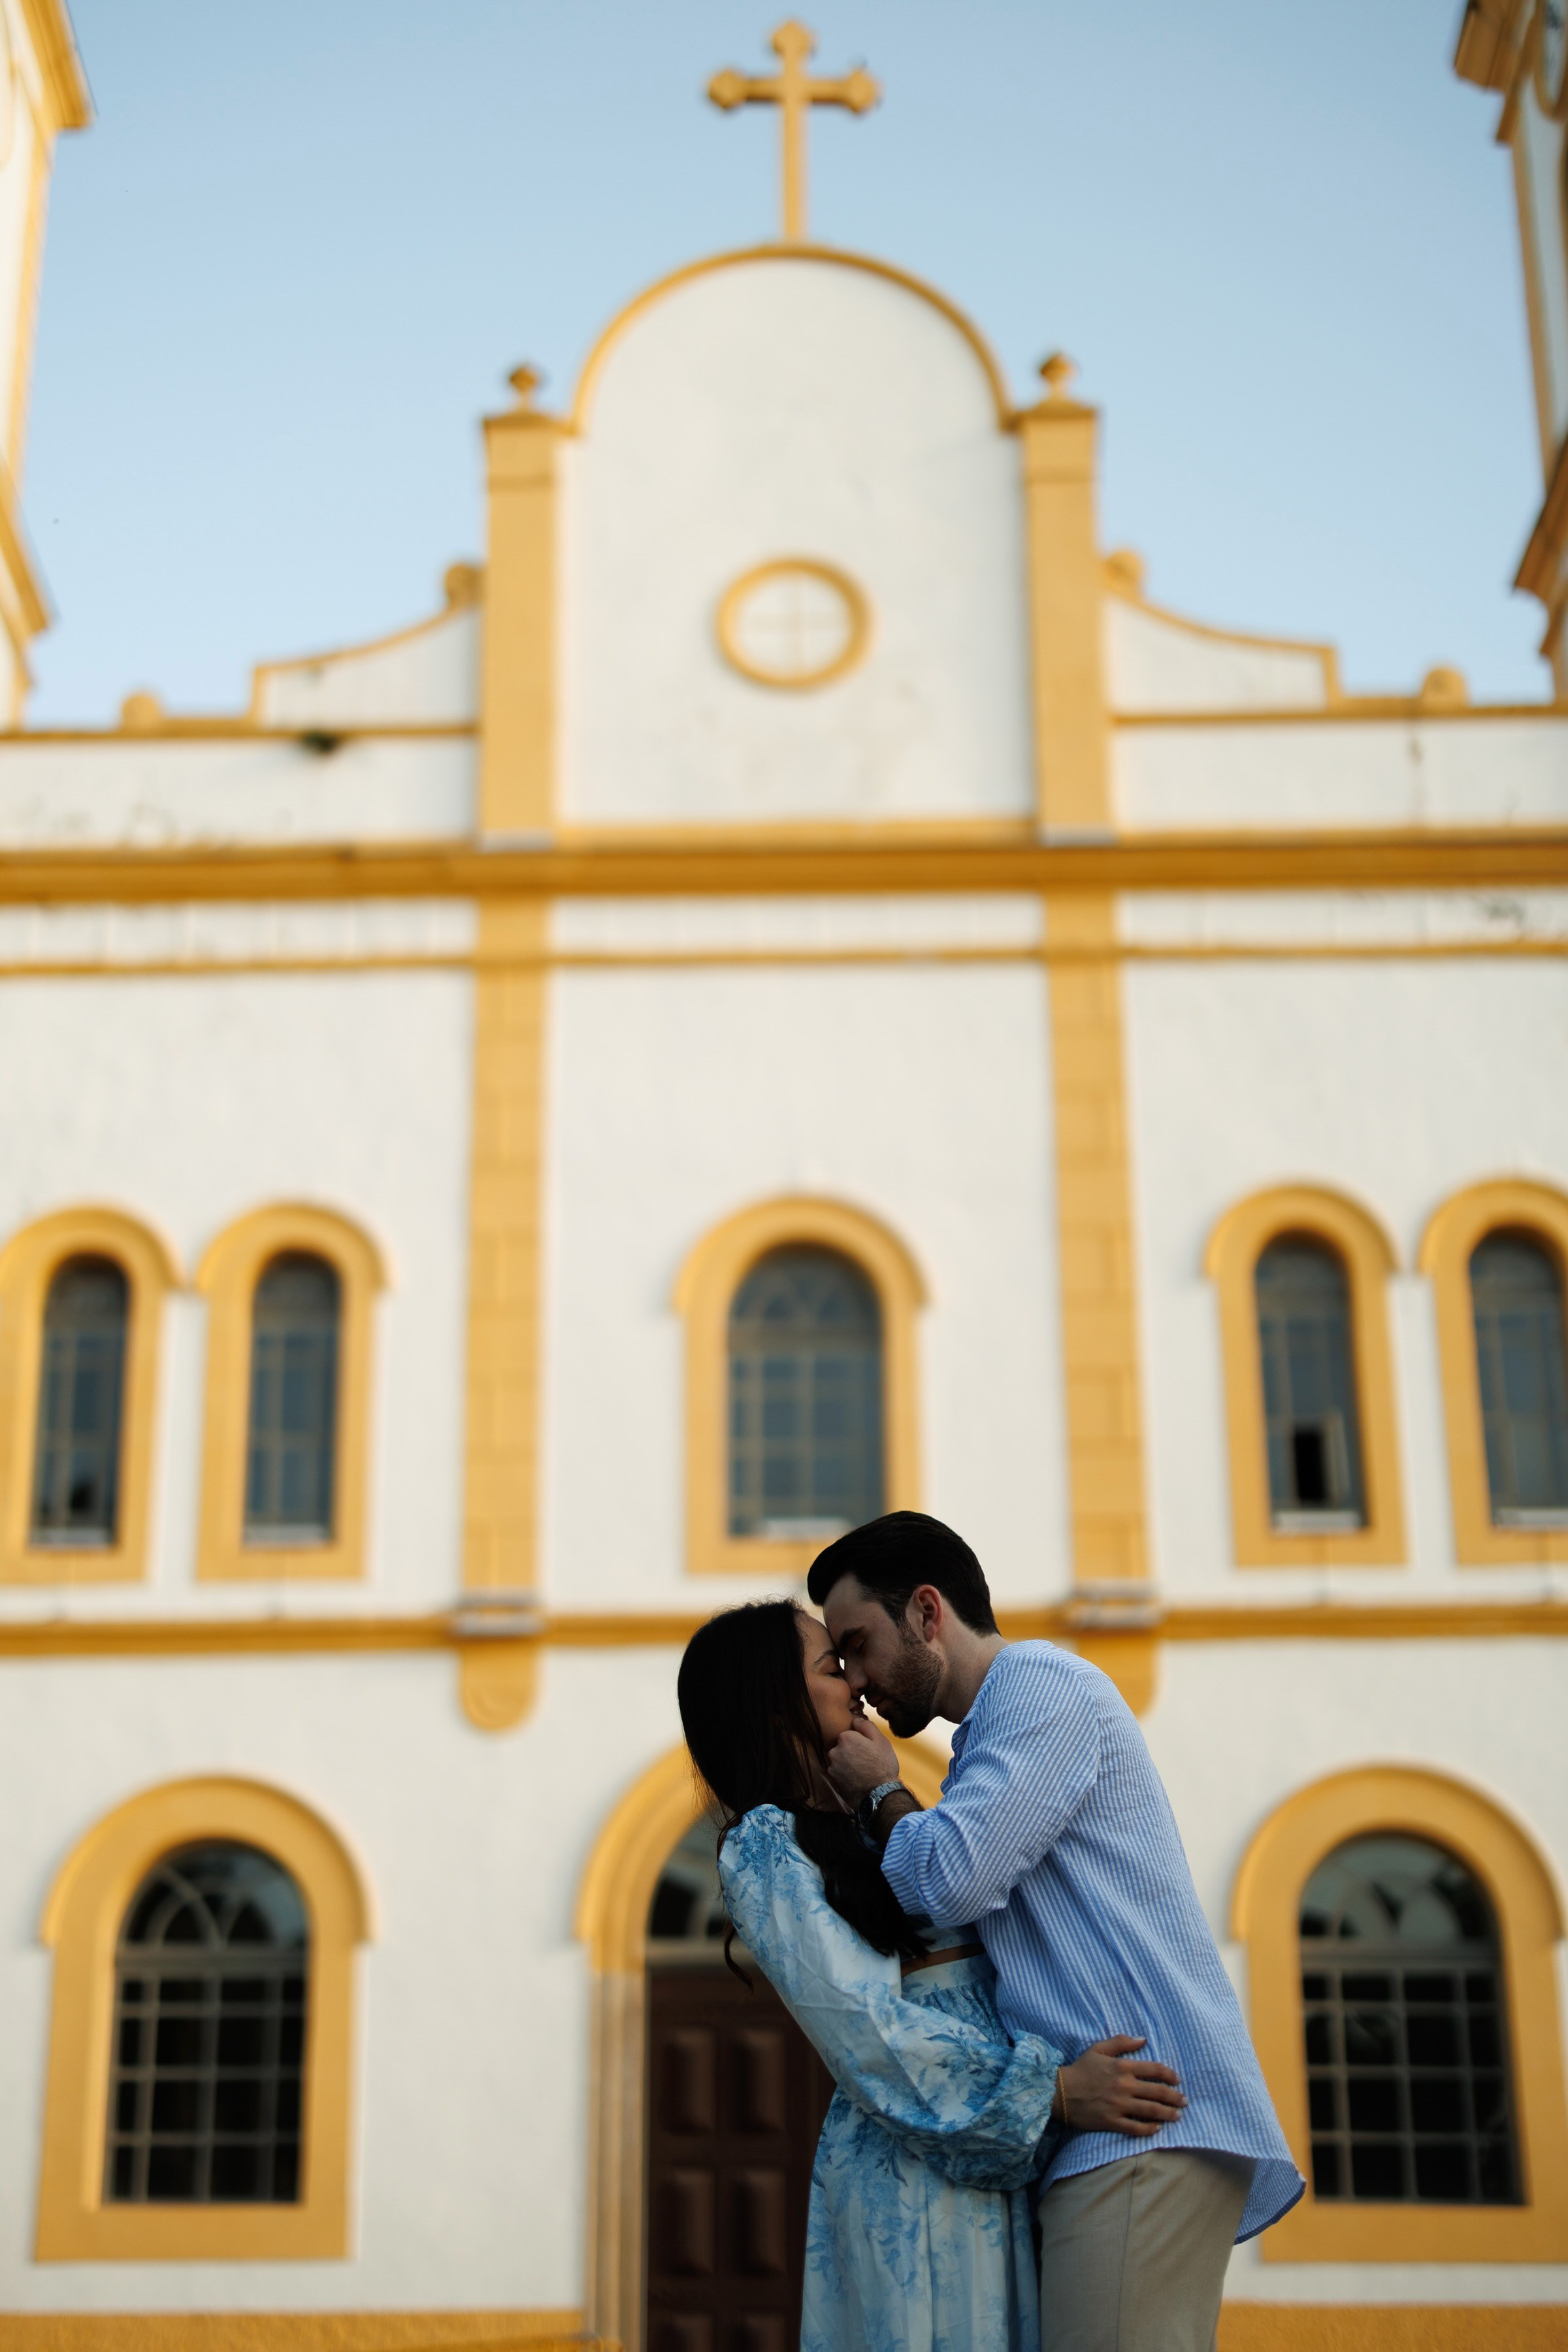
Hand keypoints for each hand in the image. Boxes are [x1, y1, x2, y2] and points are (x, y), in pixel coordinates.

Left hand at [825, 1713, 898, 1802]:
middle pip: (843, 1747)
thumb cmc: (882, 1766)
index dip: (860, 1741)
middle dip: (852, 1751)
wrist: (879, 1795)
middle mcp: (834, 1751)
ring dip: (848, 1763)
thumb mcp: (881, 1740)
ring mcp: (832, 1767)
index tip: (869, 1749)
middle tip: (867, 1761)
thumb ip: (866, 1726)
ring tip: (863, 1771)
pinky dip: (845, 1774)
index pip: (849, 1734)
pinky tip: (857, 1779)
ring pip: (840, 1759)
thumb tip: (855, 1720)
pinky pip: (838, 1772)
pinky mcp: (832, 1780)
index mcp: (845, 1738)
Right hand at [1052, 2038, 1184, 2137]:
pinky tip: (1157, 2128)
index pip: (1155, 2069)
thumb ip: (1121, 2042)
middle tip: (1185, 2101)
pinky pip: (1136, 2127)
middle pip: (1157, 2092)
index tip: (1177, 2080)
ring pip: (1151, 2110)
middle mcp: (1124, 2086)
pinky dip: (1149, 2129)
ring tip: (1178, 2116)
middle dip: (1175, 2097)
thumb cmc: (1080, 2069)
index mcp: (1123, 2066)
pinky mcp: (1112, 2121)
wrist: (1060, 2091)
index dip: (1170, 2075)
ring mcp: (1119, 2105)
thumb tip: (1143, 2039)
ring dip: (1168, 2113)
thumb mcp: (1098, 2049)